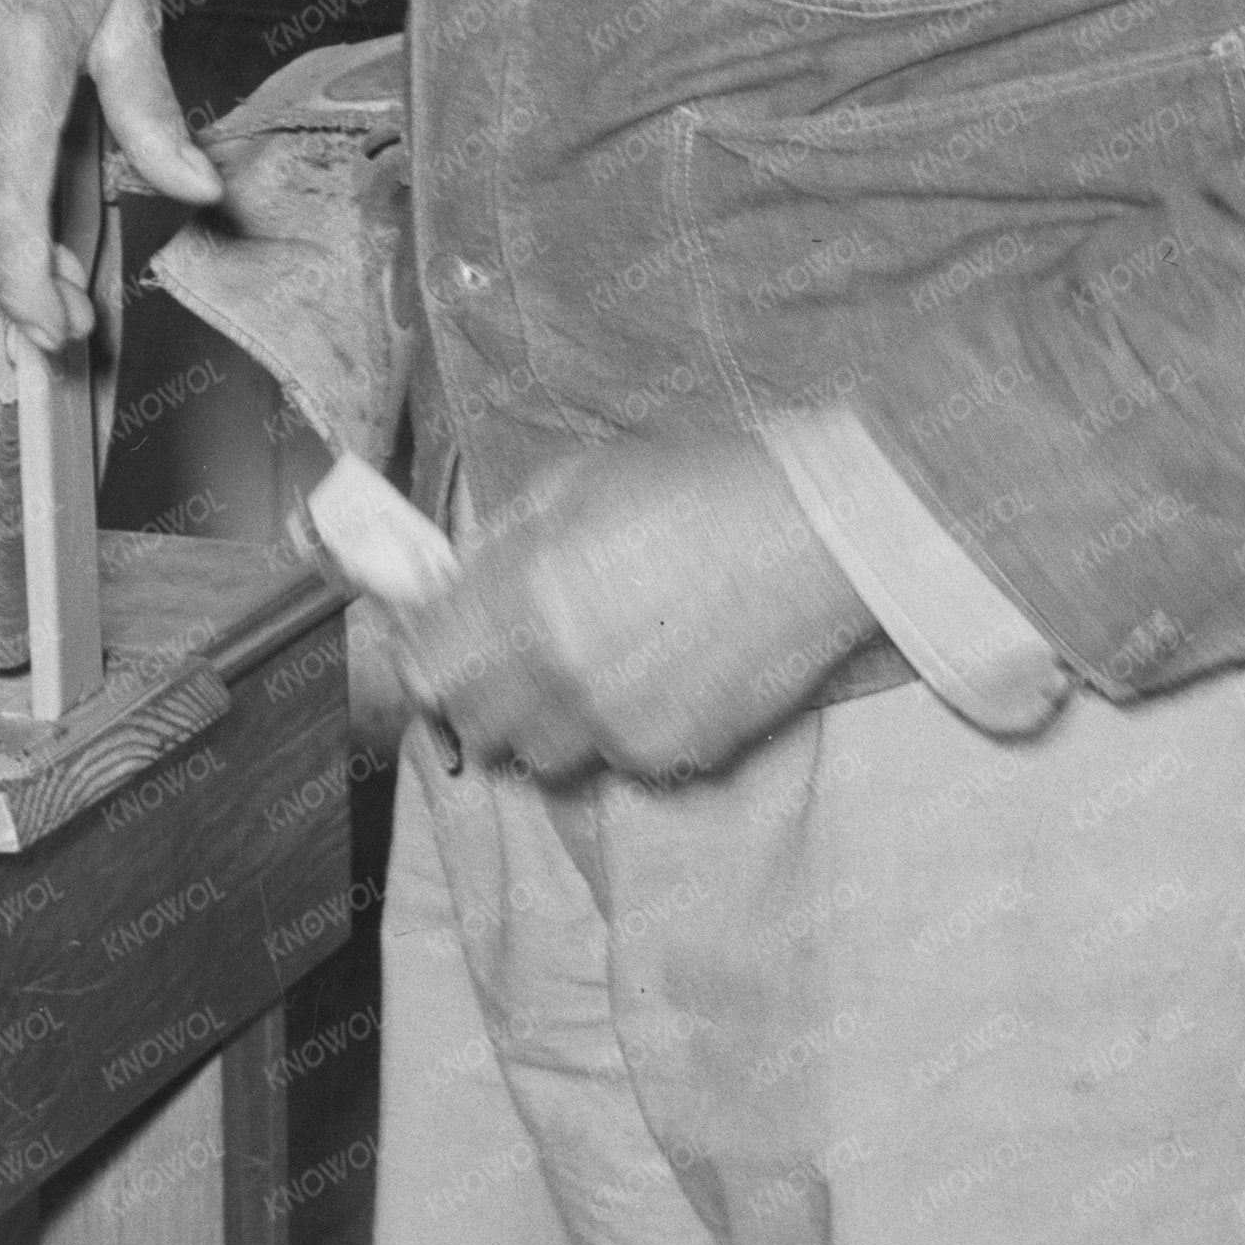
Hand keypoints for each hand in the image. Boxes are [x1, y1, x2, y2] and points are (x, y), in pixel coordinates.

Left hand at [374, 426, 883, 782]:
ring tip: (585, 667)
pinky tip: (651, 678)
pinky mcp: (679, 755)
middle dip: (480, 692)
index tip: (442, 640)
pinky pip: (615, 761)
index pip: (426, 671)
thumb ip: (496, 546)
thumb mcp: (570, 484)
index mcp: (527, 597)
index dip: (426, 656)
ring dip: (545, 721)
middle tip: (509, 654)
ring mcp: (622, 724)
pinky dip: (615, 732)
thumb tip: (444, 588)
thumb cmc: (693, 489)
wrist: (818, 535)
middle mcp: (564, 674)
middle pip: (476, 725)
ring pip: (543, 754)